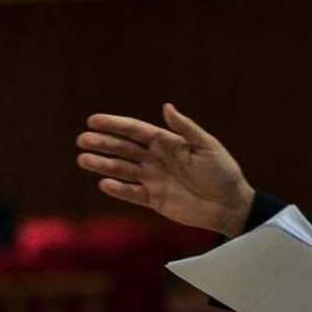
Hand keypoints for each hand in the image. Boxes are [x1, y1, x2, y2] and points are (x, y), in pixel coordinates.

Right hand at [76, 103, 254, 236]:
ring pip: (123, 170)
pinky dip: (118, 189)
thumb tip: (166, 107)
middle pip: (125, 149)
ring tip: (83, 159)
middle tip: (82, 140)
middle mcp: (158, 159)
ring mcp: (155, 180)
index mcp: (170, 143)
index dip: (116, 125)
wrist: (230, 204)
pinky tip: (104, 183)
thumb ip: (185, 129)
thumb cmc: (223, 172)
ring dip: (104, 165)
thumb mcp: (207, 146)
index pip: (137, 131)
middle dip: (104, 143)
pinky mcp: (155, 200)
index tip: (93, 120)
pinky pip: (132, 193)